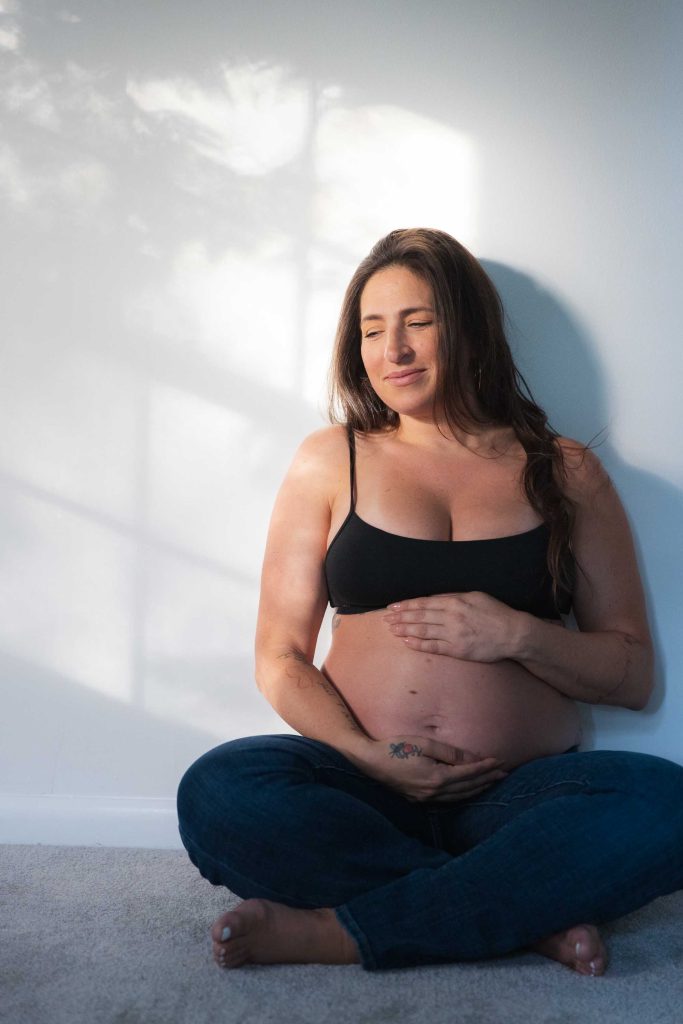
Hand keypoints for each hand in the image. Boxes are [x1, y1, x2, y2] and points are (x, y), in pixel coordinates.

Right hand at [357, 735, 508, 802]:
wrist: (370, 763)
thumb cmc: (396, 748)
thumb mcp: (424, 744)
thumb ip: (450, 753)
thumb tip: (471, 759)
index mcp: (437, 778)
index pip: (469, 773)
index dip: (486, 767)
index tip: (500, 761)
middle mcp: (435, 792)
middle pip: (468, 787)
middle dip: (487, 779)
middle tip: (503, 773)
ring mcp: (427, 798)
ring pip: (460, 796)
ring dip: (477, 788)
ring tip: (491, 782)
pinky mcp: (420, 799)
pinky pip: (449, 800)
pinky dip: (463, 795)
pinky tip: (468, 790)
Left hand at [382, 591, 522, 660]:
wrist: (512, 633)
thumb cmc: (495, 612)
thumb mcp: (475, 596)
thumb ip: (453, 597)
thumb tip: (433, 599)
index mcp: (455, 602)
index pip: (424, 603)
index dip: (406, 605)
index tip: (393, 606)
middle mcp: (451, 618)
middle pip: (419, 617)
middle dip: (400, 617)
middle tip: (385, 618)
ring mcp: (454, 635)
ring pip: (423, 631)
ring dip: (405, 630)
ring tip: (391, 629)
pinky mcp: (457, 650)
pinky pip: (433, 647)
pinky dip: (419, 644)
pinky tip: (407, 642)